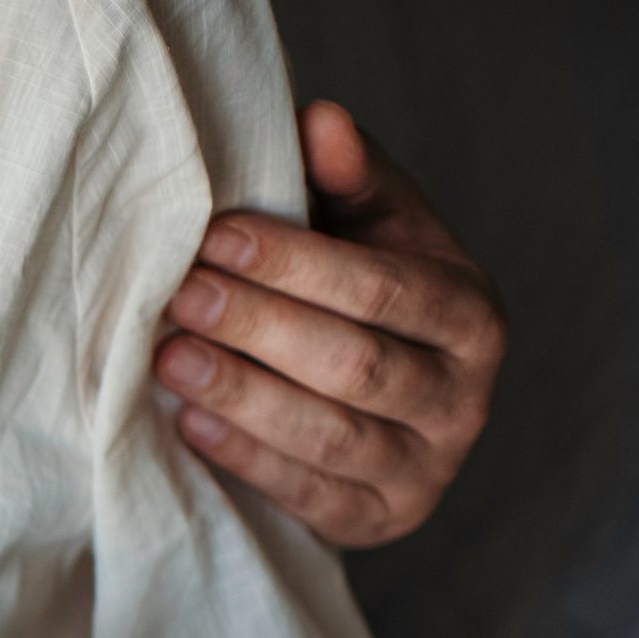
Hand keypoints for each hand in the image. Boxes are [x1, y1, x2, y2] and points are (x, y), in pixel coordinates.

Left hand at [157, 100, 504, 547]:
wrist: (379, 413)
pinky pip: (307, 494)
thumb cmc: (363, 305)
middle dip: (260, 326)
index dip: (299, 264)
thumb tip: (318, 116)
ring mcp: (425, 468)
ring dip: (241, 394)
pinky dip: (245, 457)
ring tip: (168, 356)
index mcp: (470, 313)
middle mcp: (463, 396)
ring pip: (329, 434)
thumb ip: (348, 180)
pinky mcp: (377, 521)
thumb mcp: (369, 234)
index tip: (218, 236)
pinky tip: (188, 422)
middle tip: (180, 295)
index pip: (387, 288)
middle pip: (355, 363)